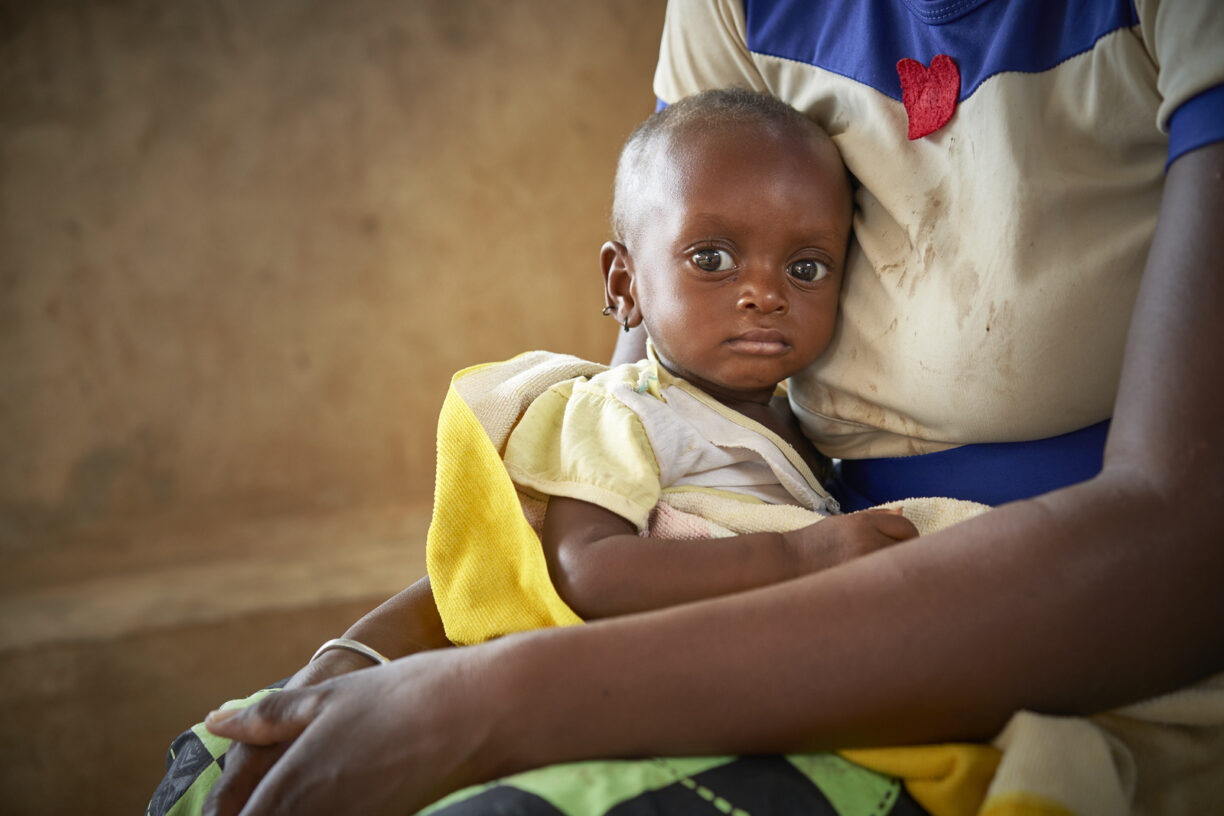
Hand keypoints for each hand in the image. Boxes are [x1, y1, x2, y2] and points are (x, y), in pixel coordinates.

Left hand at [203, 649, 378, 815]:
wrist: (472, 714)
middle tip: (254, 797)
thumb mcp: (323, 696)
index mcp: (288, 789)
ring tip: (306, 786)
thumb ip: (264, 717)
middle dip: (258, 811)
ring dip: (294, 810)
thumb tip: (216, 722)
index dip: (226, 813)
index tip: (225, 806)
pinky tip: (340, 789)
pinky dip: (328, 812)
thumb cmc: (395, 698)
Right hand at [784, 508, 917, 573]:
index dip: (907, 535)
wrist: (788, 563)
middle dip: (905, 554)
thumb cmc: (817, 542)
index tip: (898, 543)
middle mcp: (866, 543)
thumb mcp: (844, 521)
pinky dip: (885, 586)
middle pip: (909, 549)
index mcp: (862, 524)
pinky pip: (886, 586)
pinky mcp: (859, 586)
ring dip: (895, 572)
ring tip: (880, 574)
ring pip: (900, 569)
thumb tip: (903, 509)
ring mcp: (863, 566)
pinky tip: (872, 586)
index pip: (905, 526)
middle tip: (889, 561)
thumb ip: (876, 516)